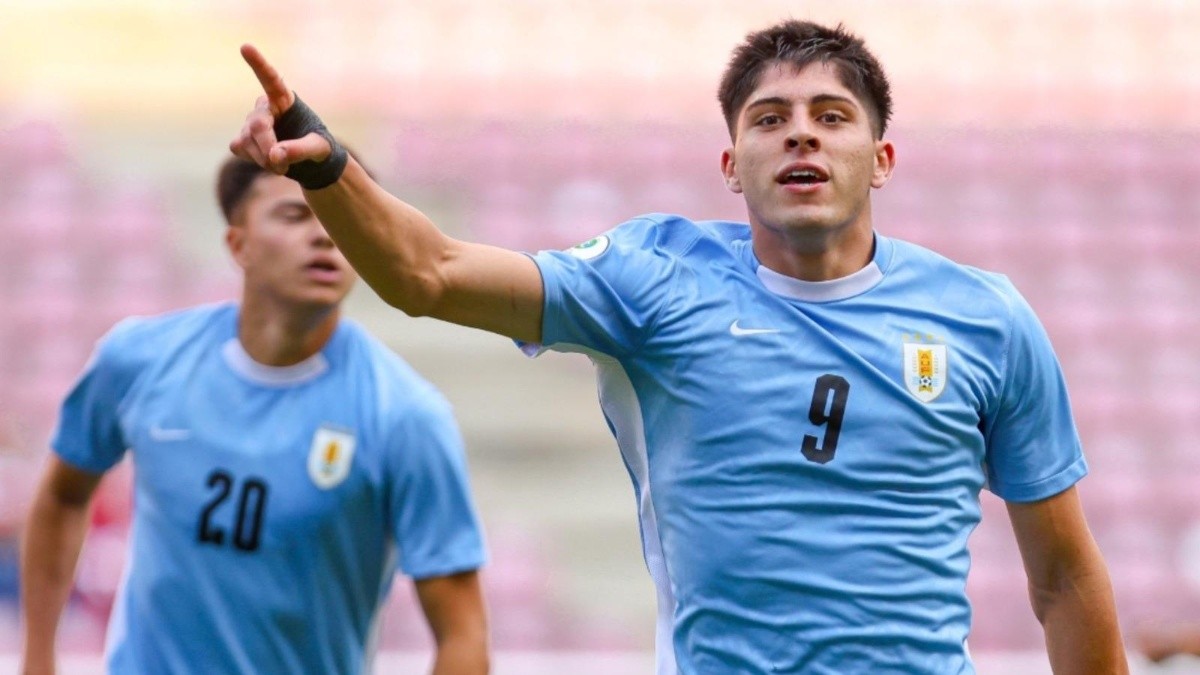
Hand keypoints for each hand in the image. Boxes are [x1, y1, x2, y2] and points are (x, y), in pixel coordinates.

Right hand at [229, 44, 330, 173]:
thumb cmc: (317, 147)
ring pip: (247, 140)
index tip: (246, 47)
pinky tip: (268, 161)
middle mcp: (264, 106)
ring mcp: (250, 122)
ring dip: (264, 159)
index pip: (271, 79)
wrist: (308, 161)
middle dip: (267, 147)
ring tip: (282, 166)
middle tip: (281, 166)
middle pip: (257, 125)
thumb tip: (275, 155)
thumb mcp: (319, 148)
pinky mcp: (242, 137)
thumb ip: (300, 150)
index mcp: (284, 99)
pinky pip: (239, 148)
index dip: (259, 63)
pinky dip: (254, 160)